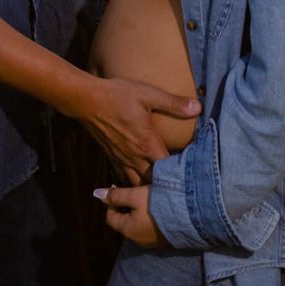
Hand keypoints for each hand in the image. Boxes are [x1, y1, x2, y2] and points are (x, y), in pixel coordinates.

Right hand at [69, 76, 198, 184]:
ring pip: (138, 185)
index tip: (193, 175)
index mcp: (147, 143)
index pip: (168, 168)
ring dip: (149, 188)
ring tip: (161, 191)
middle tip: (181, 188)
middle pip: (154, 182)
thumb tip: (198, 107)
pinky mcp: (112, 158)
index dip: (181, 174)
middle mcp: (135, 156)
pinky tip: (139, 184)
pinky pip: (124, 179)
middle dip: (166, 186)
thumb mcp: (148, 94)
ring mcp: (121, 159)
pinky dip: (133, 184)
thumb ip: (173, 103)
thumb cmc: (117, 95)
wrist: (86, 100)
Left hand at [103, 184, 162, 246]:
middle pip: (122, 222)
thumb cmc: (157, 205)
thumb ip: (116, 195)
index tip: (121, 190)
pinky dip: (147, 221)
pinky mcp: (160, 241)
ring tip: (146, 202)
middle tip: (134, 194)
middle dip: (124, 208)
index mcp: (126, 229)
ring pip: (136, 226)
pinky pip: (148, 230)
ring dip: (136, 215)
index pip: (110, 217)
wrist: (185, 218)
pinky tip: (156, 212)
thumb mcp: (135, 196)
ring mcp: (149, 242)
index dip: (112, 202)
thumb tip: (97, 193)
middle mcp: (135, 239)